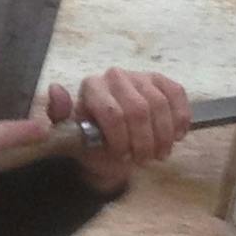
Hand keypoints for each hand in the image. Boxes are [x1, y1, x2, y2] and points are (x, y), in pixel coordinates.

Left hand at [53, 70, 189, 188]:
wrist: (112, 141)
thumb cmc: (93, 140)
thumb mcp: (72, 136)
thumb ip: (60, 115)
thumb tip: (56, 89)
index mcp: (91, 87)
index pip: (113, 113)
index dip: (122, 140)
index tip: (123, 157)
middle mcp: (115, 76)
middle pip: (139, 111)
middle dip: (145, 142)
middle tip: (144, 160)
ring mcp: (140, 76)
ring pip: (160, 106)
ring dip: (163, 136)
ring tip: (158, 153)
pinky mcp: (161, 80)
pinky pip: (177, 96)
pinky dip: (180, 120)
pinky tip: (176, 136)